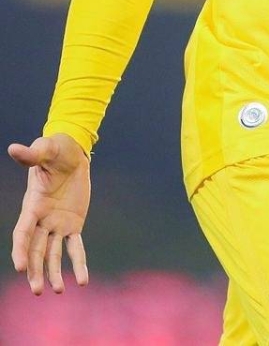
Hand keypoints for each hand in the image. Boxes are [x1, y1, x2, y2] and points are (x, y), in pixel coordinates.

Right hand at [9, 134, 90, 294]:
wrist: (70, 155)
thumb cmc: (54, 151)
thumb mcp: (45, 151)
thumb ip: (32, 154)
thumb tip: (15, 148)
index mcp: (32, 206)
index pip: (23, 232)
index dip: (21, 250)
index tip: (20, 268)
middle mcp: (41, 219)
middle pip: (36, 250)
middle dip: (36, 270)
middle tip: (37, 290)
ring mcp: (56, 224)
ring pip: (53, 254)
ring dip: (53, 273)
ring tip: (54, 292)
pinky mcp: (73, 225)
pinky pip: (75, 247)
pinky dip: (79, 263)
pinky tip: (82, 280)